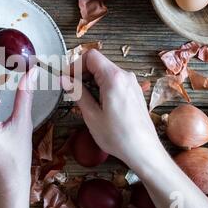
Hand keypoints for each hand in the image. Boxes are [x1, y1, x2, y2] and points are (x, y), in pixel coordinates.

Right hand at [61, 49, 161, 167]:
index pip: (91, 56)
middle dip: (82, 73)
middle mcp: (125, 76)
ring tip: (84, 100)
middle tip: (71, 90)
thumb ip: (77, 93)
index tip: (67, 79)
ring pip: (106, 72)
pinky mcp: (134, 92)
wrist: (143, 151)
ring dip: (92, 80)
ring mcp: (132, 83)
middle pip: (98, 62)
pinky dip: (102, 86)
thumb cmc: (118, 136)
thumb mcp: (91, 115)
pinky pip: (115, 81)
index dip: (75, 65)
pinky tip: (98, 104)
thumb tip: (64, 80)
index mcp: (114, 78)